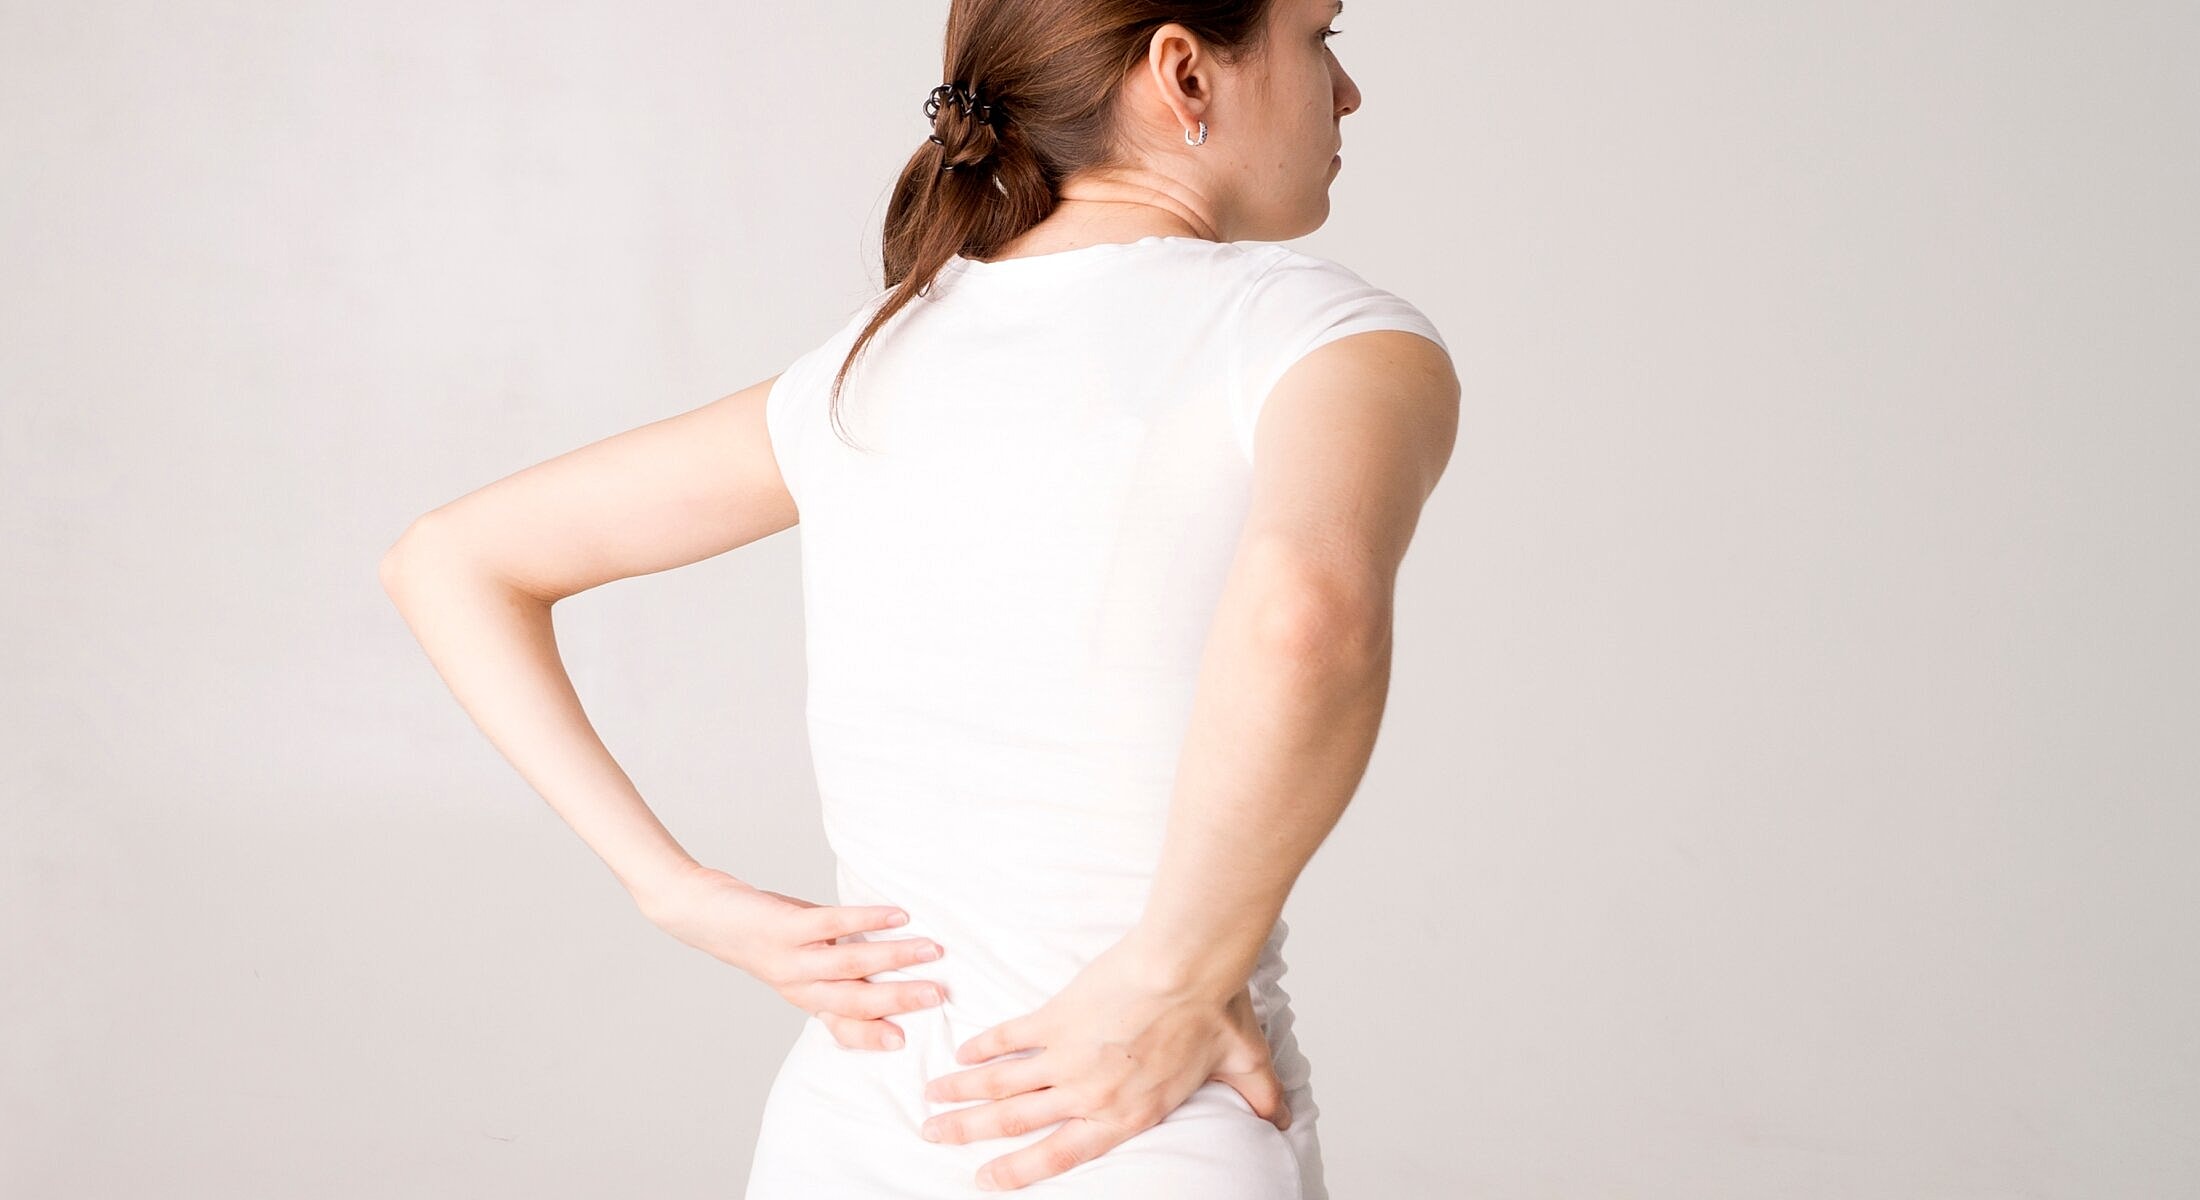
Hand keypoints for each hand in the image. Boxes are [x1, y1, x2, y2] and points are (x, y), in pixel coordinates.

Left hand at [635, 862, 947, 1050]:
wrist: (697, 913)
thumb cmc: (756, 931)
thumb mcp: (796, 955)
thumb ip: (833, 958)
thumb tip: (885, 952)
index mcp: (802, 995)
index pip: (841, 1025)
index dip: (872, 1036)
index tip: (905, 1043)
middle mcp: (797, 984)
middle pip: (854, 1000)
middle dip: (899, 1000)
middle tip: (938, 997)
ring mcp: (790, 957)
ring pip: (850, 965)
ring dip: (895, 959)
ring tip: (931, 951)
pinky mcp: (785, 927)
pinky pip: (832, 925)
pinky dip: (867, 921)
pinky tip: (896, 916)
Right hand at [915, 934, 1288, 1191]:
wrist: (1186, 965)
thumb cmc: (1213, 1010)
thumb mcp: (1242, 1063)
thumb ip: (1257, 1097)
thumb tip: (1283, 1119)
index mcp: (1126, 1113)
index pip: (1060, 1154)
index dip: (1018, 1170)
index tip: (984, 1178)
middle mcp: (1089, 1093)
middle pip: (1014, 1123)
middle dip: (968, 1134)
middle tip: (934, 1136)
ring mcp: (1067, 1056)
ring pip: (1001, 1085)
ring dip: (962, 1094)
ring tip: (930, 1099)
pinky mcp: (1057, 1017)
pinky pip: (1011, 1037)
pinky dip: (984, 1047)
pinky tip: (961, 1053)